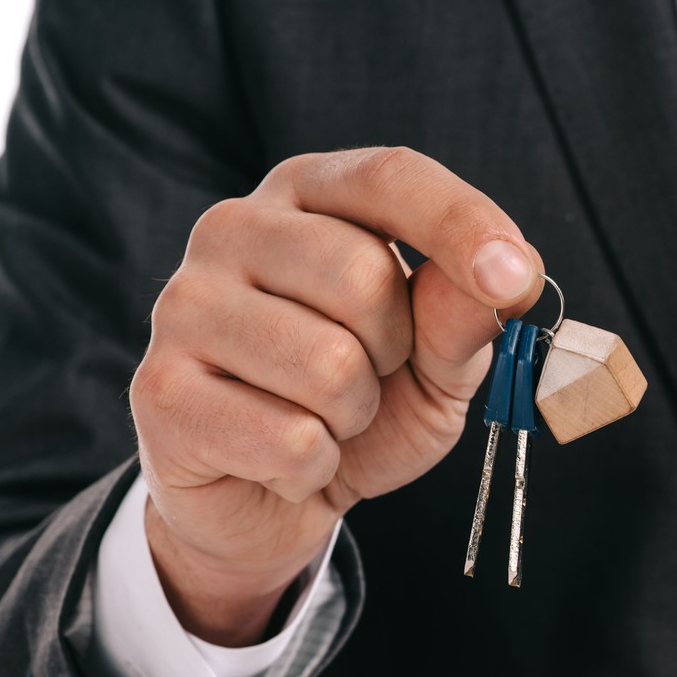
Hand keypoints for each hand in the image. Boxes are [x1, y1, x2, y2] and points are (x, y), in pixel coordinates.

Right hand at [132, 147, 542, 644]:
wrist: (265, 498)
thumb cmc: (357, 407)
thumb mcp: (435, 363)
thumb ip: (465, 318)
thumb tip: (503, 278)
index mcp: (307, 196)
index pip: (389, 177)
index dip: (461, 223)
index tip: (517, 276)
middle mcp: (232, 229)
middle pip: (362, 277)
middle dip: (395, 353)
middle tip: (367, 379)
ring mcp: (183, 305)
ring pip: (329, 367)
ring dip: (352, 418)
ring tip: (322, 420)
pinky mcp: (159, 390)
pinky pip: (290, 440)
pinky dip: (312, 468)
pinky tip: (281, 459)